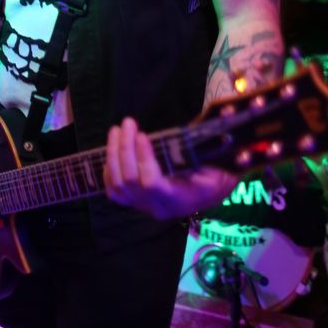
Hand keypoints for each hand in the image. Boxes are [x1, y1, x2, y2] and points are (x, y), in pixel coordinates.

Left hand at [104, 117, 237, 219]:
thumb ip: (208, 153)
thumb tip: (218, 122)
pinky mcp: (135, 201)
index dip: (143, 159)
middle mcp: (157, 205)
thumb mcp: (219, 167)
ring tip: (117, 130)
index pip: (152, 184)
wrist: (211, 195)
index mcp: (178, 198)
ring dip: (113, 154)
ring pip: (118, 185)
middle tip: (128, 123)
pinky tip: (112, 149)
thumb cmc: (216, 177)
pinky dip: (109, 170)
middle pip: (130, 181)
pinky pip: (114, 191)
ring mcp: (143, 205)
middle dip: (125, 148)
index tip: (142, 135)